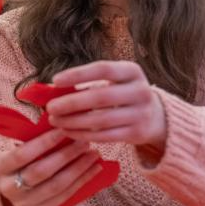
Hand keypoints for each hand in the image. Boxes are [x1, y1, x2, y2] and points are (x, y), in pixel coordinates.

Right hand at [0, 129, 102, 205]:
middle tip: (83, 142)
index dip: (44, 143)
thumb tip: (59, 124)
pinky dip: (82, 181)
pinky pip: (65, 196)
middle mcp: (10, 187)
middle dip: (65, 155)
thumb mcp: (16, 152)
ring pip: (56, 186)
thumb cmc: (19, 165)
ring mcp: (25, 203)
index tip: (63, 130)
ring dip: (78, 169)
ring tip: (93, 154)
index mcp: (1, 167)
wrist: (15, 195)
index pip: (22, 154)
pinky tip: (94, 169)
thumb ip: (31, 141)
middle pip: (41, 171)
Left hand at [48, 60, 165, 150]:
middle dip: (71, 103)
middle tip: (50, 107)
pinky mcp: (138, 134)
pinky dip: (83, 134)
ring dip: (73, 121)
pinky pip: (105, 136)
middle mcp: (141, 91)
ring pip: (101, 120)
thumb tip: (50, 89)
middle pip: (100, 97)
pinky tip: (67, 131)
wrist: (154, 116)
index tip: (55, 80)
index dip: (78, 74)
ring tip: (55, 121)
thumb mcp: (111, 81)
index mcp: (132, 71)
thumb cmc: (120, 92)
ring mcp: (142, 114)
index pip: (103, 69)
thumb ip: (86, 83)